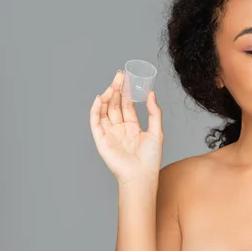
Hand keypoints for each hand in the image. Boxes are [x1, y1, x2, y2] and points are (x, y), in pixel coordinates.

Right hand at [89, 70, 163, 186]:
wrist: (141, 175)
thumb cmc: (150, 158)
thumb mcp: (156, 130)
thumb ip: (154, 112)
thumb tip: (151, 94)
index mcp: (132, 127)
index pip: (127, 105)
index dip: (126, 92)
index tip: (126, 78)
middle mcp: (119, 129)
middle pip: (115, 105)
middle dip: (116, 90)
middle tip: (118, 75)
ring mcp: (109, 134)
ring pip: (105, 111)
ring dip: (107, 97)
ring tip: (112, 84)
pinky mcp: (101, 140)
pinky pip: (96, 123)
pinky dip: (95, 110)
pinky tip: (99, 99)